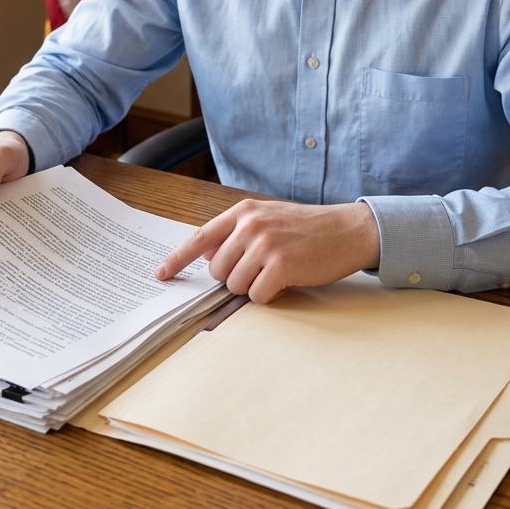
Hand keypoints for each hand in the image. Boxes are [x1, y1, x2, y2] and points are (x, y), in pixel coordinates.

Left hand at [155, 198, 380, 303]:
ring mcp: (265, 244)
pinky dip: (270, 296)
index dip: (177, 259)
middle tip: (261, 269)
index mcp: (244, 212)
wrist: (348, 229)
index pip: (200, 237)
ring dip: (253, 287)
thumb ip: (237, 233)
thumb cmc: (307, 228)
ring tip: (277, 272)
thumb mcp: (268, 218)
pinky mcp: (281, 266)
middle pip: (217, 270)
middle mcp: (250, 225)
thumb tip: (207, 254)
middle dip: (234, 277)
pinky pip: (257, 296)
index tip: (161, 274)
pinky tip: (286, 282)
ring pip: (235, 285)